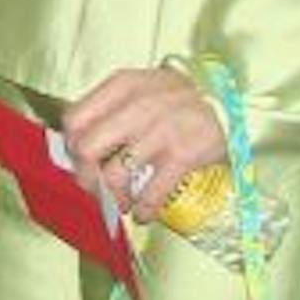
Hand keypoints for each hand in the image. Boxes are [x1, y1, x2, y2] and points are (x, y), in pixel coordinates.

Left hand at [62, 65, 227, 224]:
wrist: (228, 98)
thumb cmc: (177, 96)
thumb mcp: (140, 87)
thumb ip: (110, 107)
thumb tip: (79, 141)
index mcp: (121, 86)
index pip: (74, 118)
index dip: (70, 145)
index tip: (79, 160)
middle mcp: (136, 106)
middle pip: (86, 149)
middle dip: (85, 176)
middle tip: (95, 187)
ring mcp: (159, 131)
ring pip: (114, 175)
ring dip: (113, 197)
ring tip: (120, 202)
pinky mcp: (182, 155)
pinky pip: (151, 193)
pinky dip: (142, 209)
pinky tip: (142, 213)